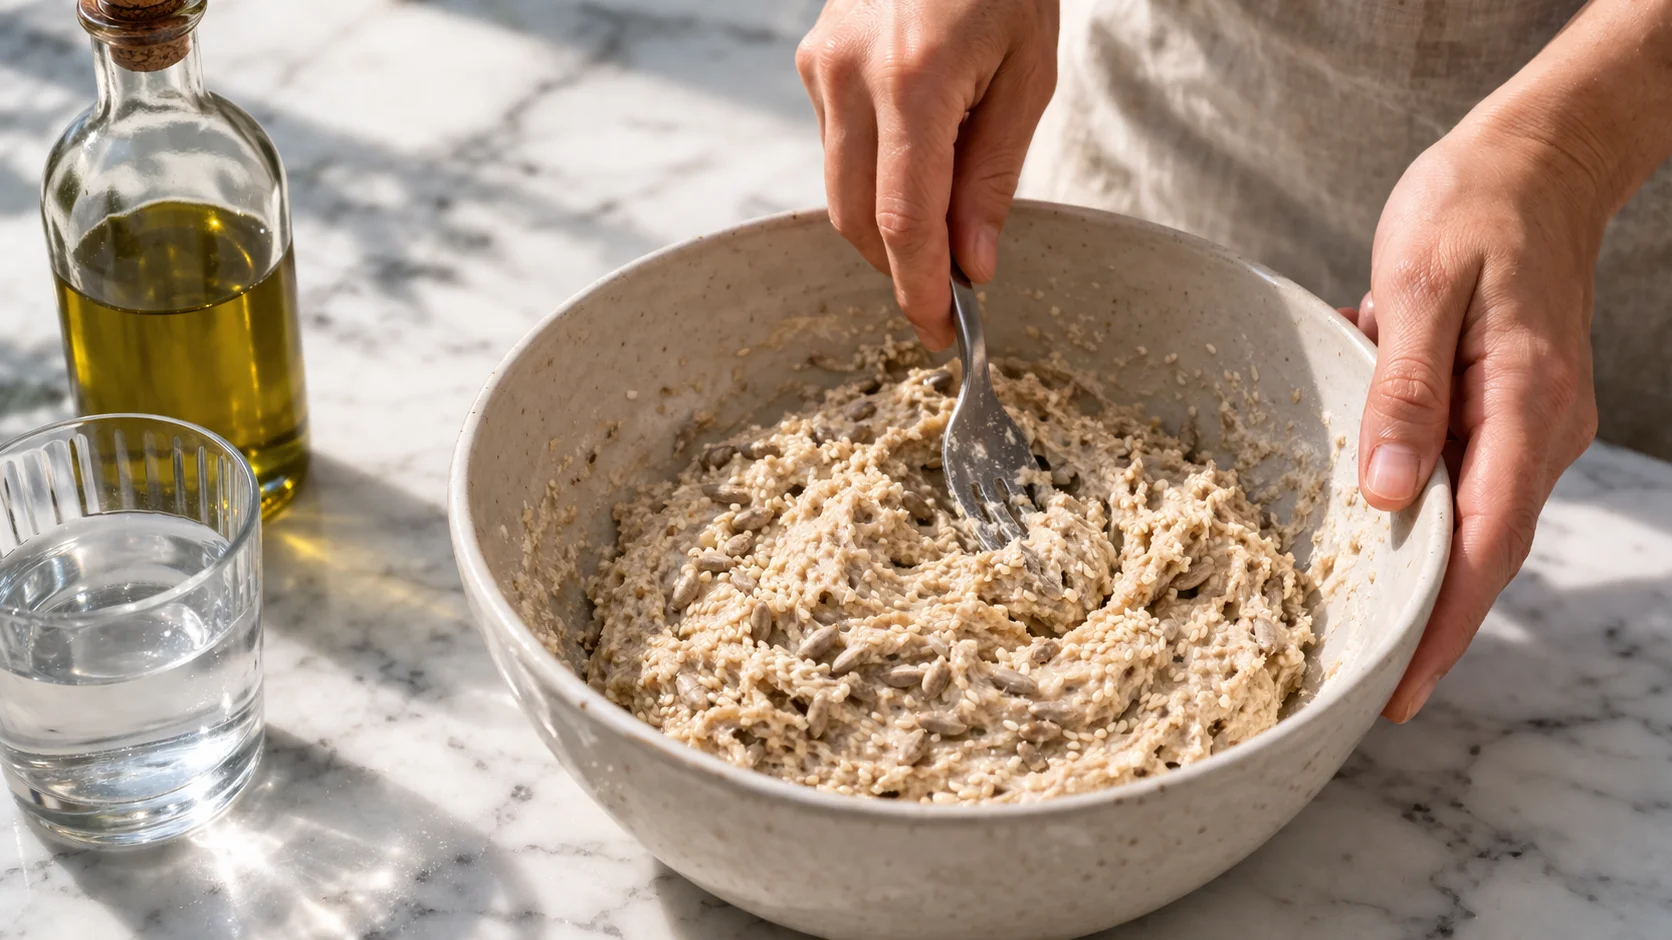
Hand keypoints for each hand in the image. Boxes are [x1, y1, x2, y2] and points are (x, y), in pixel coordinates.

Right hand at [796, 0, 1058, 348]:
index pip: (904, 221)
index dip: (920, 290)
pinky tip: (918, 162)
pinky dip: (874, 179)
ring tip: (945, 226)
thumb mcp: (1027, 75)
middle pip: (858, 218)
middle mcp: (850, 74)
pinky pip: (837, 149)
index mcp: (914, 79)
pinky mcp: (812, 60)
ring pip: (840, 191)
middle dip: (900, 271)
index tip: (944, 333)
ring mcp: (821, 65)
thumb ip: (993, 175)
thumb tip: (972, 263)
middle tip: (951, 299)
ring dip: (886, 229)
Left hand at [1346, 116, 1603, 721]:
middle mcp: (1538, 430)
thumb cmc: (1473, 207)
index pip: (1485, 545)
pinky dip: (1408, 493)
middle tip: (1361, 687)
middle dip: (1427, 622)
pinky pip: (1456, 471)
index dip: (1444, 626)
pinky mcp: (1505, 408)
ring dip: (1409, 561)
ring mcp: (1528, 423)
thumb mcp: (1419, 285)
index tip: (1400, 690)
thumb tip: (1387, 496)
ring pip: (1466, 516)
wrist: (1537, 159)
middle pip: (1481, 551)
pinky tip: (1362, 487)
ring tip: (1345, 617)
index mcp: (1522, 404)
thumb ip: (1404, 390)